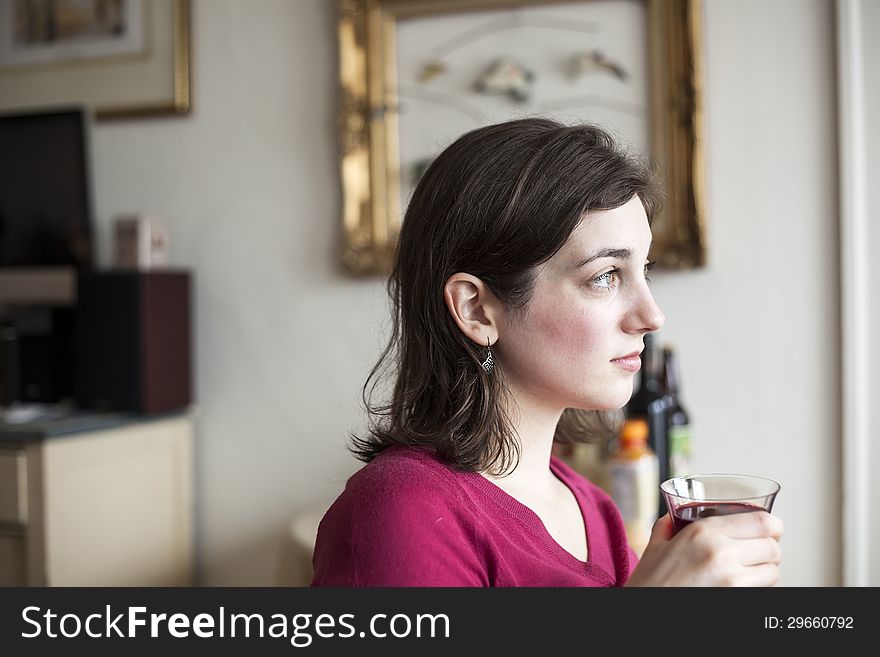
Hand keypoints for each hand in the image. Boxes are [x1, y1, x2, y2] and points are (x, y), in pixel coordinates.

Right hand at [624, 511, 783, 586]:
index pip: (762, 522)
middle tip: (757, 552)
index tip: (771, 529)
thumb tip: (677, 516)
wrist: (642, 612)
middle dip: (769, 550)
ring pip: (773, 572)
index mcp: (704, 532)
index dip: (773, 526)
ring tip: (749, 571)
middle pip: (773, 548)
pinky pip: (762, 592)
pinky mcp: (736, 600)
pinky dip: (757, 588)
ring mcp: (732, 581)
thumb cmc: (648, 584)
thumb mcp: (656, 545)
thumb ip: (670, 525)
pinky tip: (741, 586)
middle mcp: (722, 553)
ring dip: (765, 571)